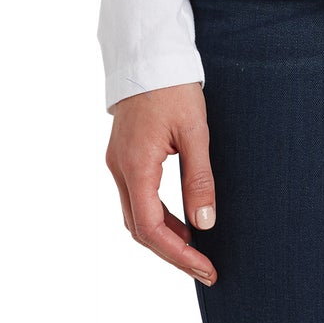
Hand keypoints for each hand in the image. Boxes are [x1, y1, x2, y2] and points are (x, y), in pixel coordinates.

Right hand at [105, 82, 218, 283]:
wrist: (149, 54)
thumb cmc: (173, 87)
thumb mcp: (195, 131)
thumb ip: (199, 178)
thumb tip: (206, 223)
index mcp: (136, 166)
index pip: (152, 229)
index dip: (178, 255)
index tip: (205, 268)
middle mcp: (120, 169)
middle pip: (139, 229)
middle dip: (171, 252)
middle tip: (204, 266)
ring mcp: (118, 163)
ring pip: (135, 216)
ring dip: (163, 236)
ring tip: (196, 247)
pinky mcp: (123, 156)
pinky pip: (135, 198)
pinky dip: (156, 216)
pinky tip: (179, 220)